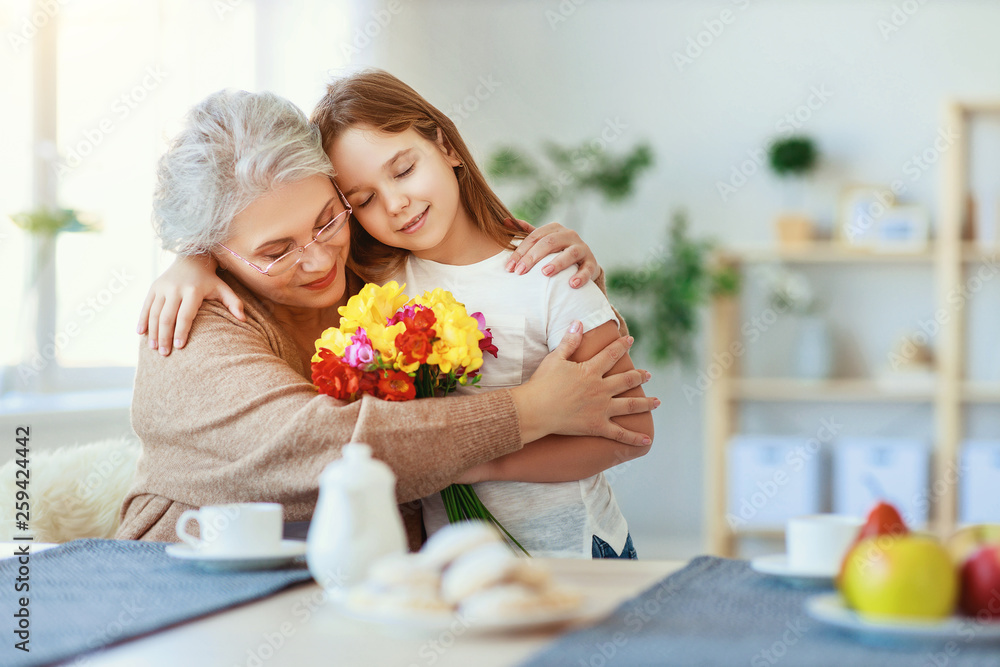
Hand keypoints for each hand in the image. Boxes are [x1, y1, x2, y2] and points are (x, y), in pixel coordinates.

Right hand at [137, 254, 244, 355]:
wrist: (192, 259)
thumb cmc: (210, 280)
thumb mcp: (223, 288)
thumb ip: (234, 303)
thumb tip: (243, 320)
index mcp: (193, 290)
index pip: (185, 315)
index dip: (181, 331)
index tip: (179, 347)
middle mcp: (175, 288)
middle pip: (167, 316)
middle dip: (165, 336)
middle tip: (164, 353)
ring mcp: (162, 287)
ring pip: (154, 313)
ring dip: (153, 332)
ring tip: (154, 348)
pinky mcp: (154, 287)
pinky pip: (146, 306)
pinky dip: (142, 319)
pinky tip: (141, 334)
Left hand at [502, 219, 598, 287]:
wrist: (583, 263)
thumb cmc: (557, 252)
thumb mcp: (542, 241)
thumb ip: (525, 232)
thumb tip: (504, 221)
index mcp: (554, 229)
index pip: (534, 237)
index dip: (520, 251)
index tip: (509, 267)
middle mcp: (569, 235)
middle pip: (549, 243)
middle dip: (532, 257)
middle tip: (520, 272)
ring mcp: (582, 248)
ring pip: (570, 253)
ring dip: (557, 263)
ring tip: (545, 273)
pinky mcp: (592, 262)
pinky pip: (588, 268)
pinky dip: (581, 276)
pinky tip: (572, 284)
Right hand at [510, 321, 658, 445]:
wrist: (535, 410)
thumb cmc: (542, 383)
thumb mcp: (555, 358)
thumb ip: (570, 341)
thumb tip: (579, 323)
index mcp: (591, 371)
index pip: (611, 354)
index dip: (622, 346)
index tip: (630, 340)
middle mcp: (601, 389)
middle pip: (626, 380)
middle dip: (639, 376)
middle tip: (648, 375)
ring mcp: (601, 409)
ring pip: (630, 405)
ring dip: (646, 402)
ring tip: (657, 401)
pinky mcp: (597, 426)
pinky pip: (619, 434)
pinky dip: (633, 438)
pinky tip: (646, 440)